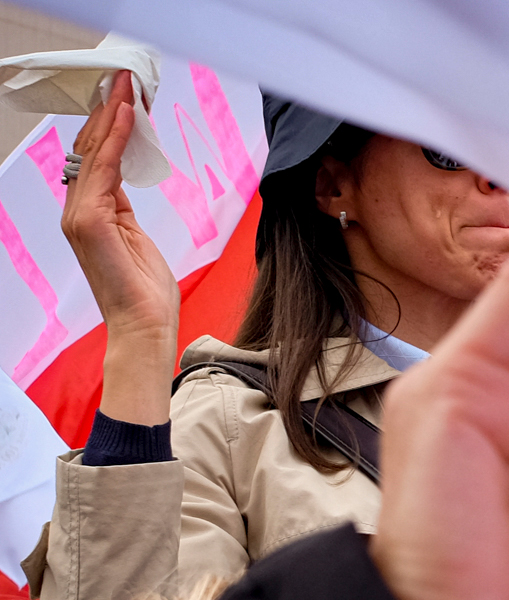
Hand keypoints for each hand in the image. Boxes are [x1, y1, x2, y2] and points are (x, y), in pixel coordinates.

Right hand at [61, 69, 178, 425]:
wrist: (147, 327)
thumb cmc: (147, 294)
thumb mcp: (137, 240)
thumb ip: (124, 209)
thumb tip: (123, 182)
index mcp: (91, 215)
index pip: (96, 160)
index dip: (111, 127)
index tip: (127, 99)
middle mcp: (78, 212)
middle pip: (89, 150)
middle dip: (109, 113)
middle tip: (126, 80)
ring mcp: (79, 216)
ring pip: (93, 153)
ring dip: (112, 117)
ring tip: (127, 87)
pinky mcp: (89, 221)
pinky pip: (102, 169)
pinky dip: (115, 140)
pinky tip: (128, 117)